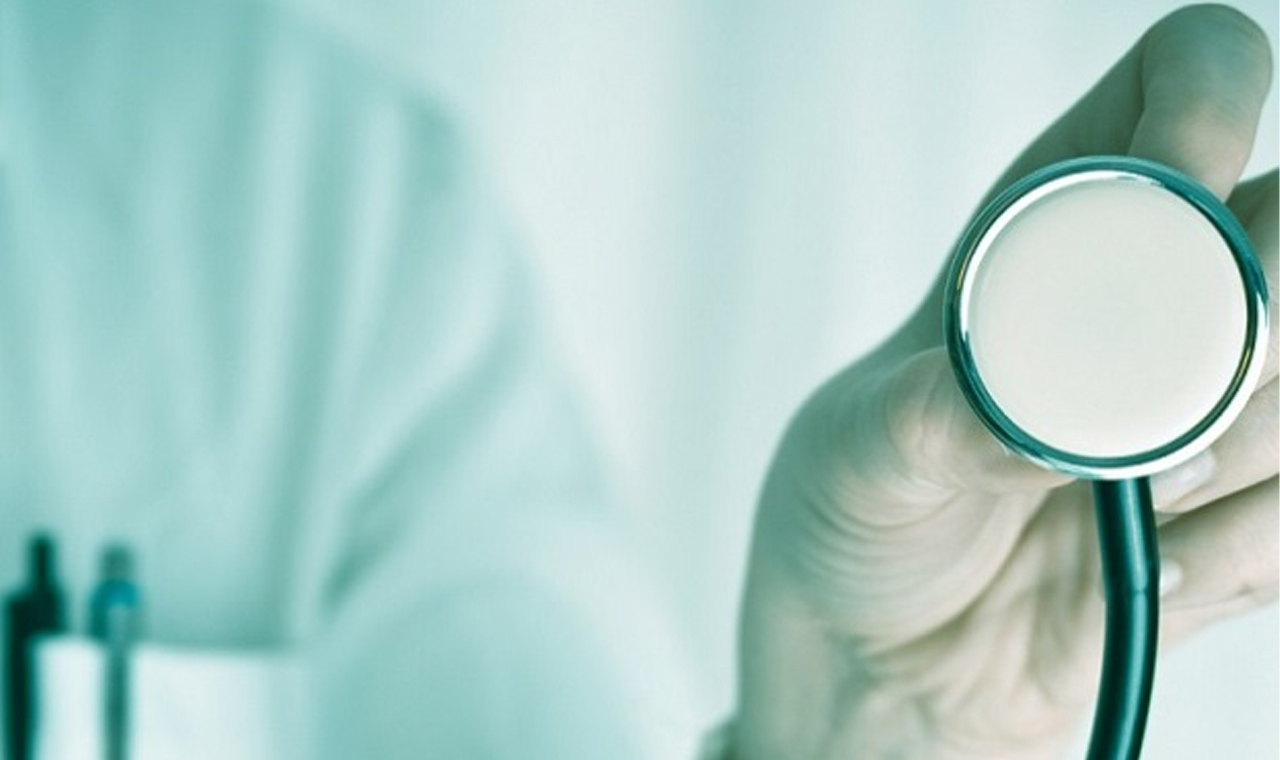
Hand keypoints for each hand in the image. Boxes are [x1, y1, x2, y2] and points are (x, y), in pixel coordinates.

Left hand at [733, 6, 1276, 758]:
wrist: (885, 659)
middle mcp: (1161, 297)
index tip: (1165, 207)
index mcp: (1056, 223)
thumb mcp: (859, 455)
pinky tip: (1152, 563)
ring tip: (1127, 500)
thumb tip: (1029, 399)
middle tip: (1160, 398)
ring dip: (1243, 441)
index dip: (1200, 112)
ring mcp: (1220, 407)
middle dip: (1254, 301)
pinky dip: (1242, 547)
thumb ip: (935, 416)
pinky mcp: (1252, 517)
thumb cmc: (856, 516)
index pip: (1184, 84)